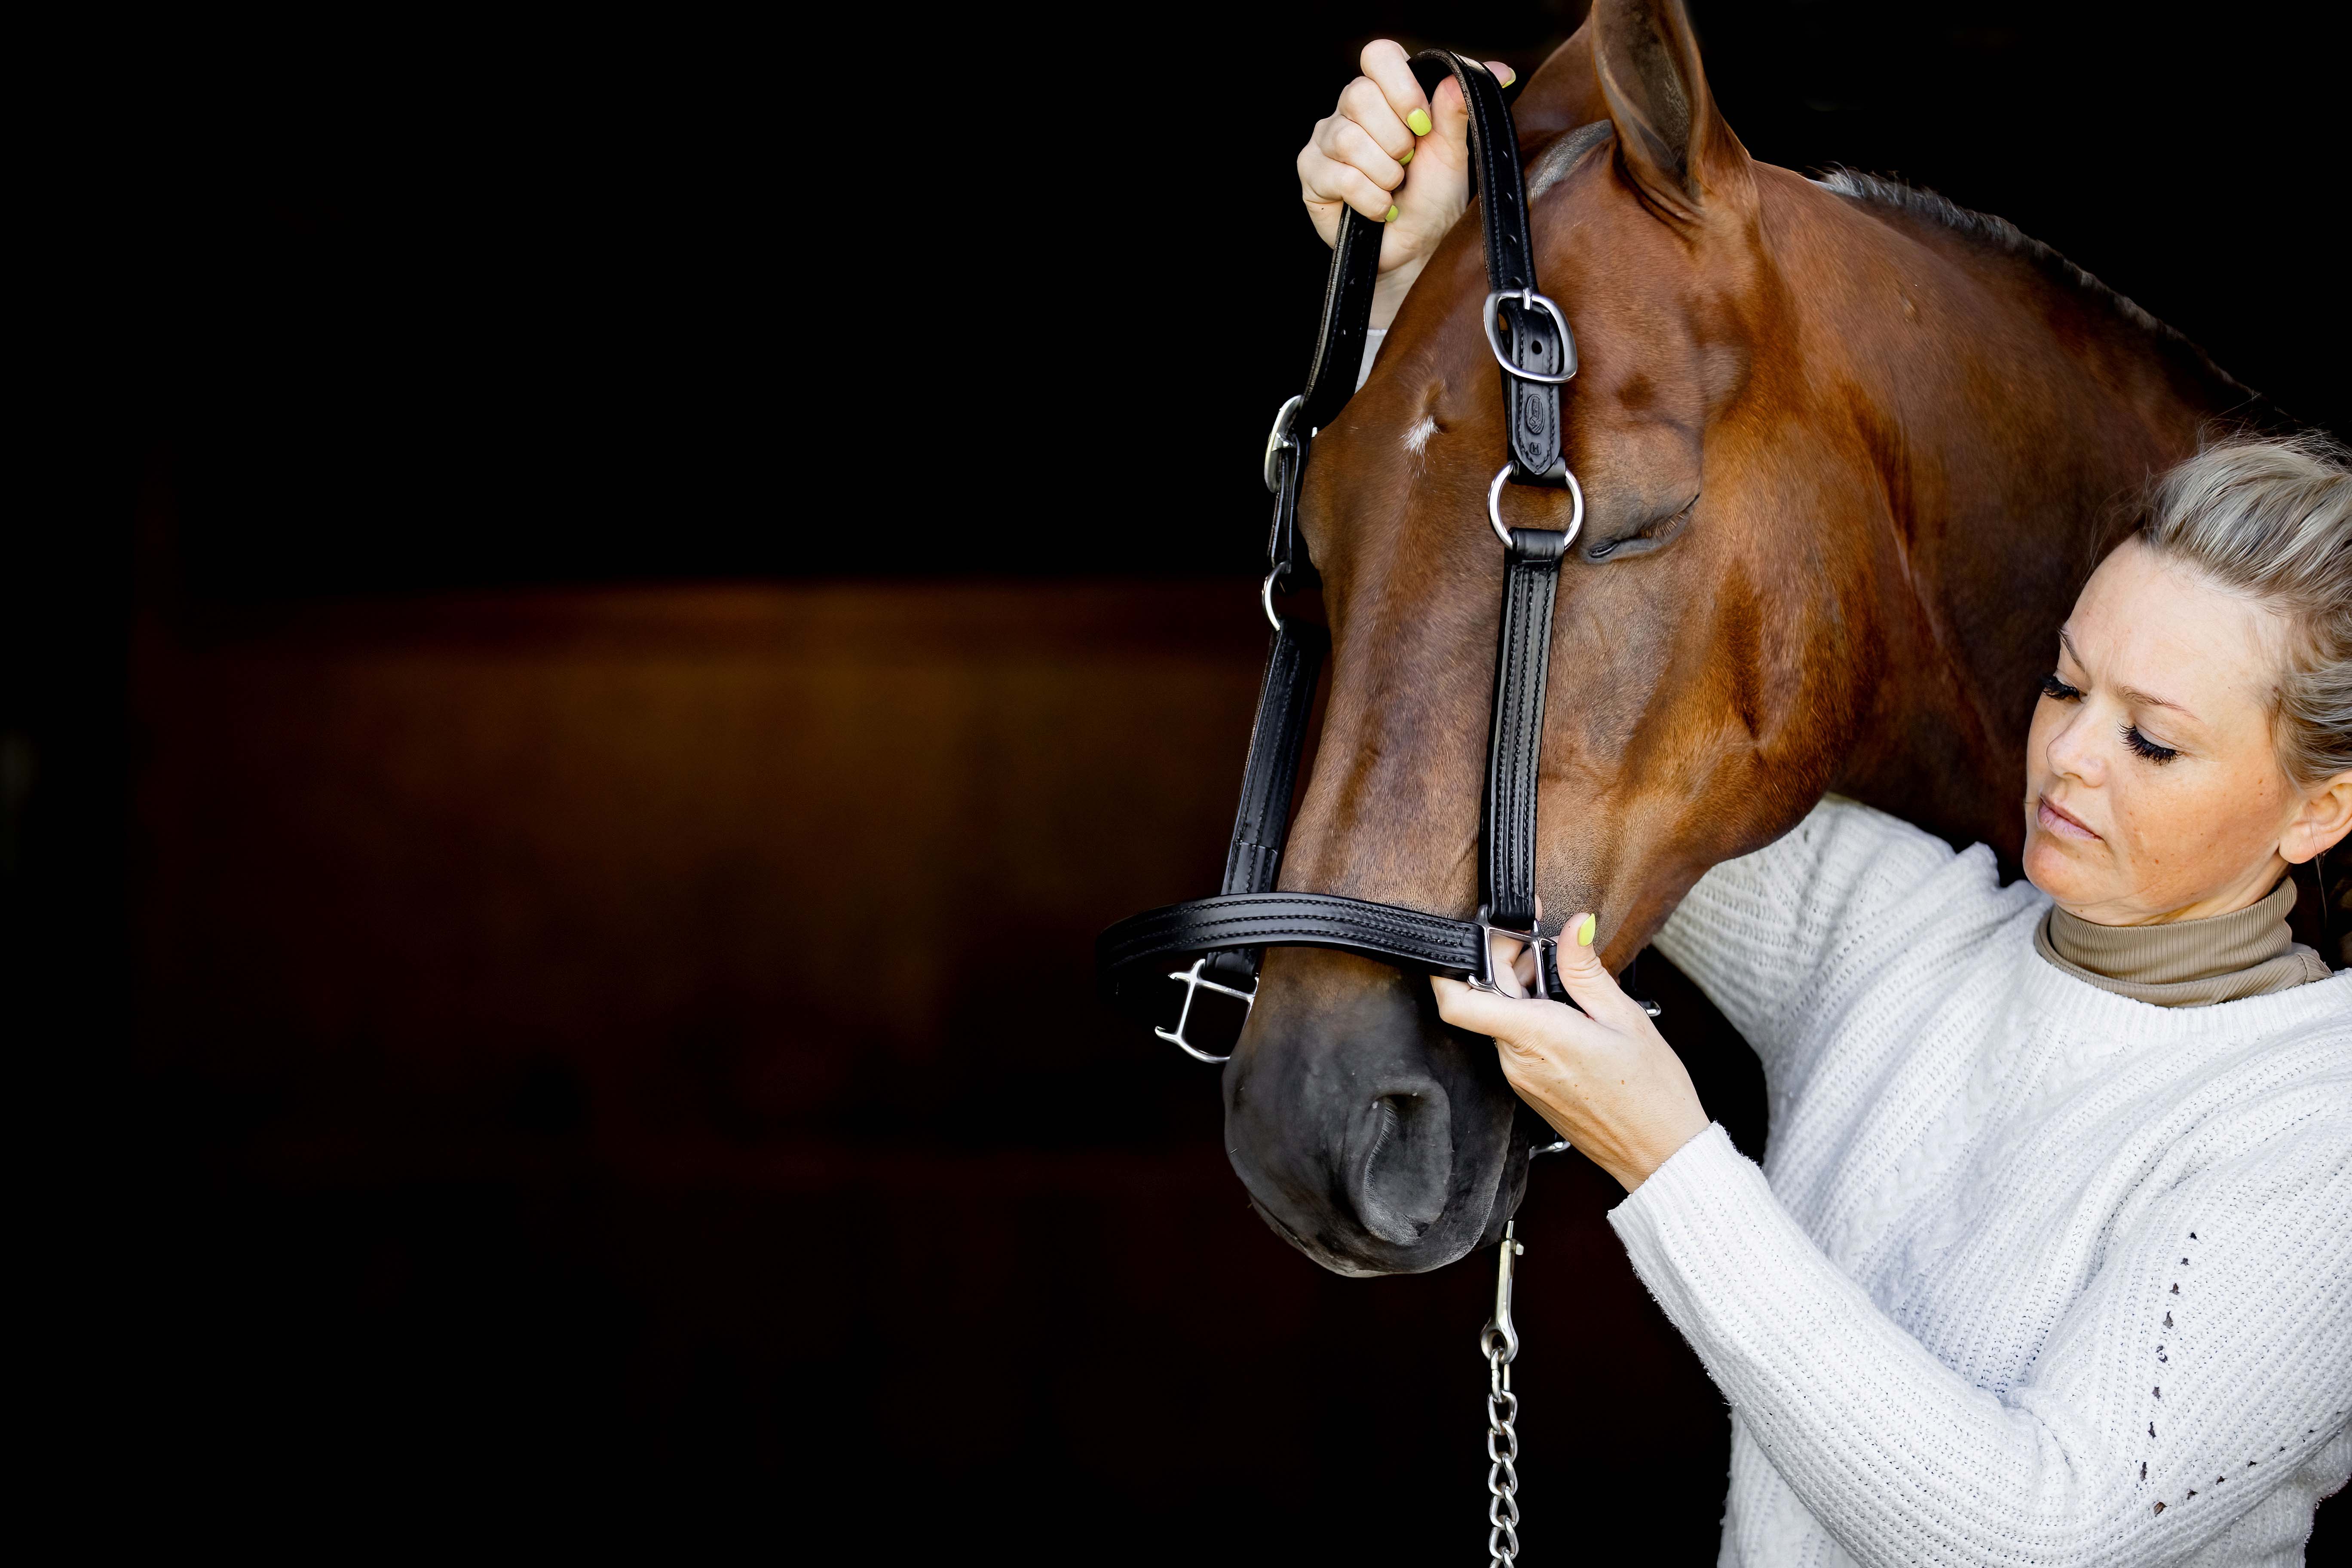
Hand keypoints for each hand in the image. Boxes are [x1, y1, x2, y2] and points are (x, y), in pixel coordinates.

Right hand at [1297, 41, 1513, 328]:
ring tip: (1394, 188)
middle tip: (1407, 164)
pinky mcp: (1312, 176)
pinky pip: (1341, 178)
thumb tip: (1499, 71)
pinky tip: (1381, 209)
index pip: (1378, 55)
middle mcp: (1348, 112)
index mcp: (1384, 94)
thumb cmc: (1432, 199)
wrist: (1416, 249)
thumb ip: (1459, 109)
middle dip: (1396, 140)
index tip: (1422, 122)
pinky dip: (1371, 199)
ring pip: (1349, 140)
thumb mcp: (1453, 153)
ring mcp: (1325, 143)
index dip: (1401, 87)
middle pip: (1359, 96)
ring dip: (1385, 174)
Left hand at [1431, 915, 1711, 1192]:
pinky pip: (1515, 1040)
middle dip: (1503, 962)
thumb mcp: (1623, 1018)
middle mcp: (1517, 1059)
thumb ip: (1585, 970)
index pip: (1458, 1002)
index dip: (1452, 964)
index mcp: (1536, 1035)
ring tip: (1562, 976)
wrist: (1659, 1153)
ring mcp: (1520, 1077)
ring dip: (1519, 988)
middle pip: (1482, 998)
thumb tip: (1572, 926)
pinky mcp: (1529, 1088)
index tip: (1481, 935)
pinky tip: (1565, 1008)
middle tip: (1540, 942)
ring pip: (1498, 1017)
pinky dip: (1529, 1015)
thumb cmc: (1652, 1092)